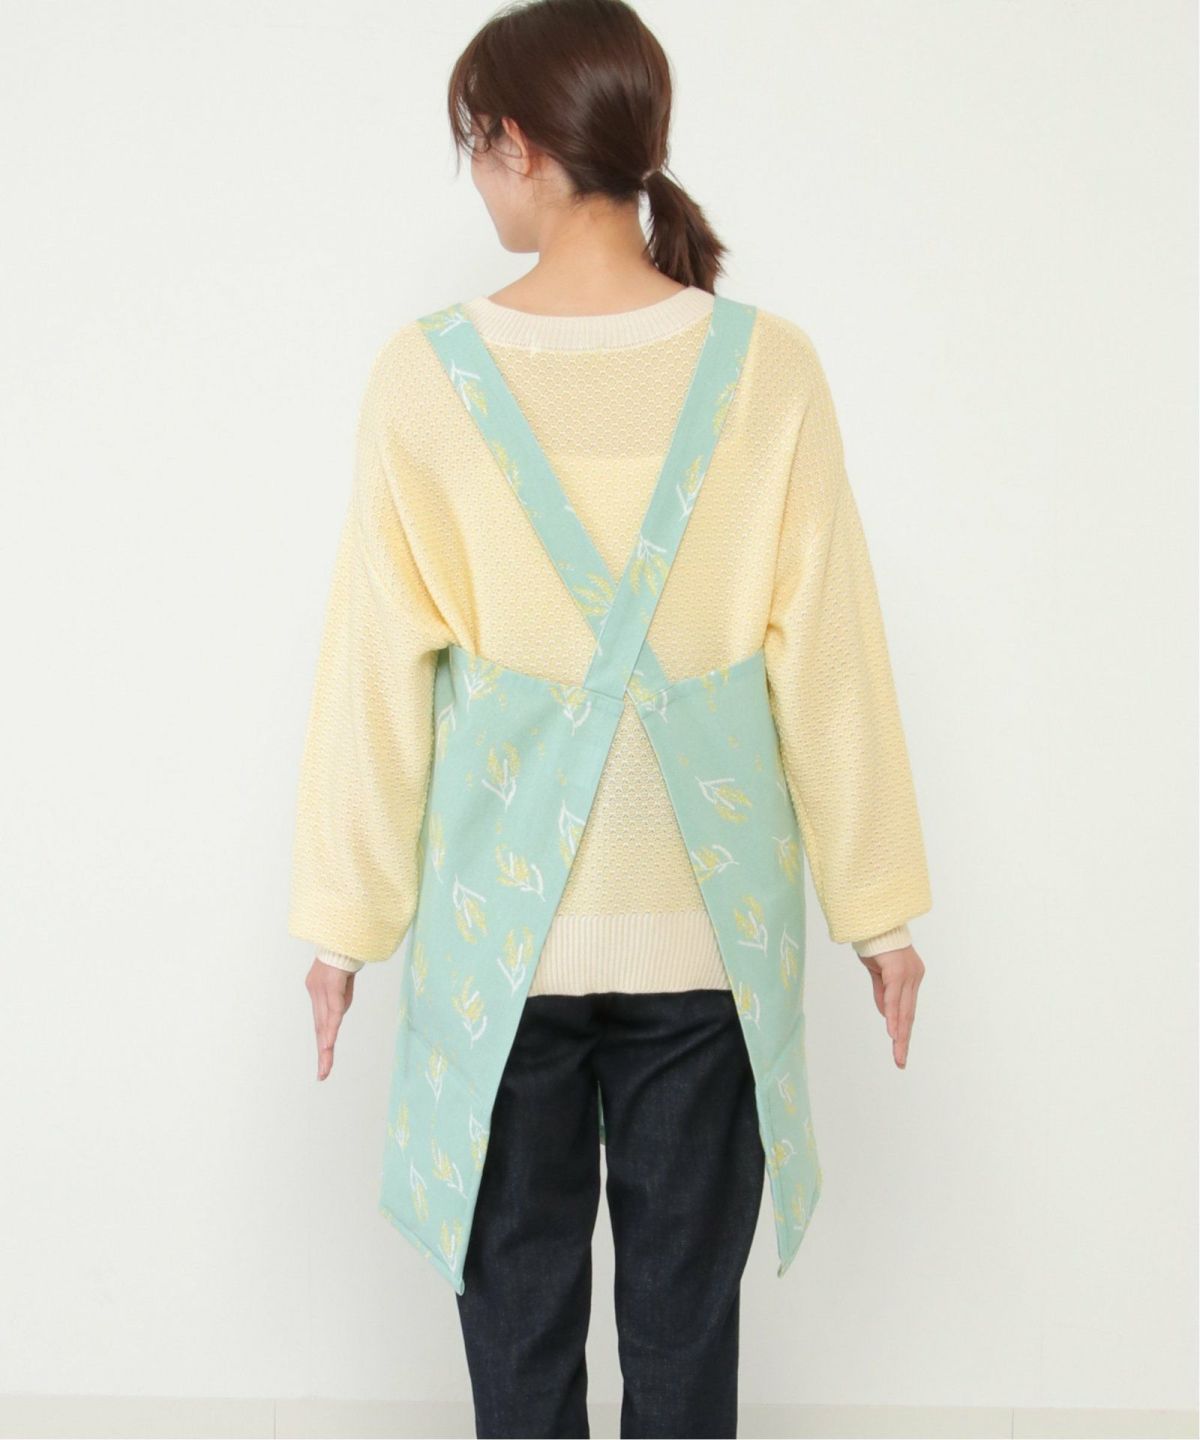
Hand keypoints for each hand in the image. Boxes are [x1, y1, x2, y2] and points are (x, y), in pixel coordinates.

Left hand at [306, 957, 355, 1079]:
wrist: (346, 932)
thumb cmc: (347, 953)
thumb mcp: (345, 981)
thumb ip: (341, 998)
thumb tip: (338, 1016)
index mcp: (317, 991)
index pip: (320, 1022)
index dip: (322, 1042)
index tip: (324, 1063)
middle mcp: (315, 991)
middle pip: (319, 1026)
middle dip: (322, 1051)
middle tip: (322, 1074)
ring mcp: (321, 987)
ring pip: (324, 1021)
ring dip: (325, 1043)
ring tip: (325, 1064)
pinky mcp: (331, 983)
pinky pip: (332, 1008)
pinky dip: (331, 1026)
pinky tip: (330, 1041)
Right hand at [858, 944, 924, 1067]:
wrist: (871, 921)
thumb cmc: (875, 943)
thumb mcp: (877, 974)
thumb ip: (883, 994)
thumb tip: (885, 1015)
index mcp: (911, 978)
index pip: (907, 1010)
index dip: (903, 1030)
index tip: (900, 1049)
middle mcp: (914, 977)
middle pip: (908, 1014)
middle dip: (903, 1039)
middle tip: (900, 1061)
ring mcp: (908, 974)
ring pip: (903, 1010)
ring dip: (900, 1033)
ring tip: (898, 1053)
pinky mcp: (898, 971)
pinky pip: (894, 997)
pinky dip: (892, 1015)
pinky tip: (892, 1031)